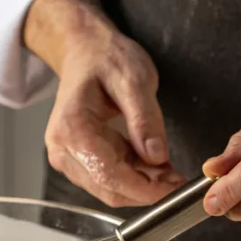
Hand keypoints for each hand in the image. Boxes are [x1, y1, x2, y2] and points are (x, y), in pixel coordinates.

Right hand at [24, 0, 185, 207]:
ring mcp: (65, 158)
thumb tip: (156, 157)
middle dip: (146, 189)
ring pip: (109, 189)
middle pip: (108, 189)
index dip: (146, 188)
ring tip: (167, 168)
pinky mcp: (75, 162)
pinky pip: (107, 181)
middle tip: (178, 178)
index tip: (176, 188)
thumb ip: (145, 119)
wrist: (85, 51)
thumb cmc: (106, 58)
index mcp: (72, 129)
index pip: (110, 175)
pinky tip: (150, 163)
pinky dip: (132, 177)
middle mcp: (62, 150)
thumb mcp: (135, 79)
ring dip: (141, 185)